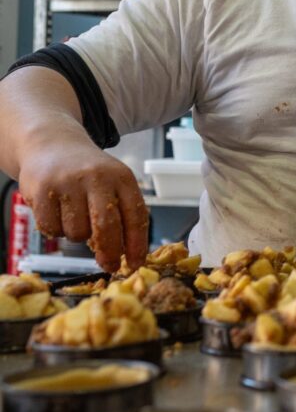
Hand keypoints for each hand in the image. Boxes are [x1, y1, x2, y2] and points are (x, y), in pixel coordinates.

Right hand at [17, 140, 148, 271]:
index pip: (135, 215)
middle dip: (110, 253)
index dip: (137, 244)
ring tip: (75, 216)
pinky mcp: (43, 190)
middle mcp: (98, 177)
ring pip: (77, 233)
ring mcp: (69, 183)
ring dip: (77, 235)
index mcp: (122, 177)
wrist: (54, 145)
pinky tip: (56, 211)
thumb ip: (122, 212)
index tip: (135, 264)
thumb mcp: (114, 182)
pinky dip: (54, 229)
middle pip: (107, 227)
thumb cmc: (89, 173)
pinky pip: (51, 229)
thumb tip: (129, 254)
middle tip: (109, 265)